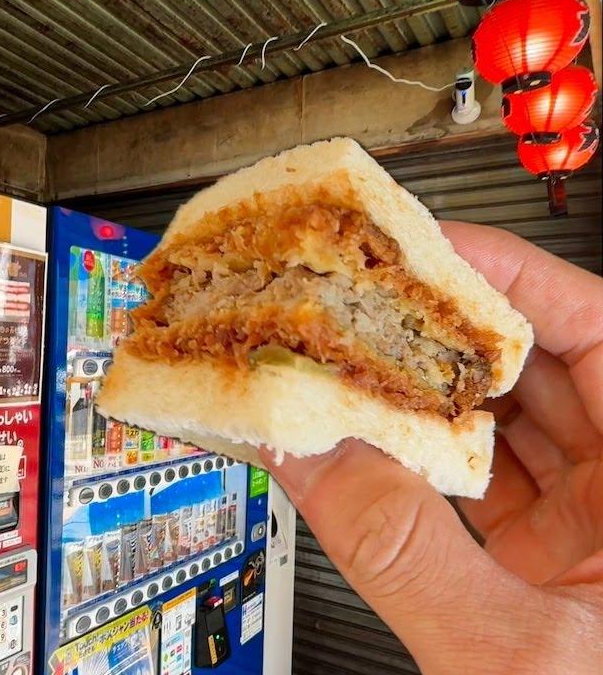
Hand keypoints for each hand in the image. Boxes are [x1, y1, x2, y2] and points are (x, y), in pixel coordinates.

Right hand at [259, 222, 601, 673]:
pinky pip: (481, 487)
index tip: (420, 248)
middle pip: (541, 370)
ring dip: (421, 397)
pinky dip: (419, 462)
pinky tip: (364, 443)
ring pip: (505, 427)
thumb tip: (309, 455)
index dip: (506, 277)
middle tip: (358, 302)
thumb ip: (400, 549)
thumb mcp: (512, 657)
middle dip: (439, 334)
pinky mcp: (556, 570)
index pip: (599, 331)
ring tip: (347, 364)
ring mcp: (602, 535)